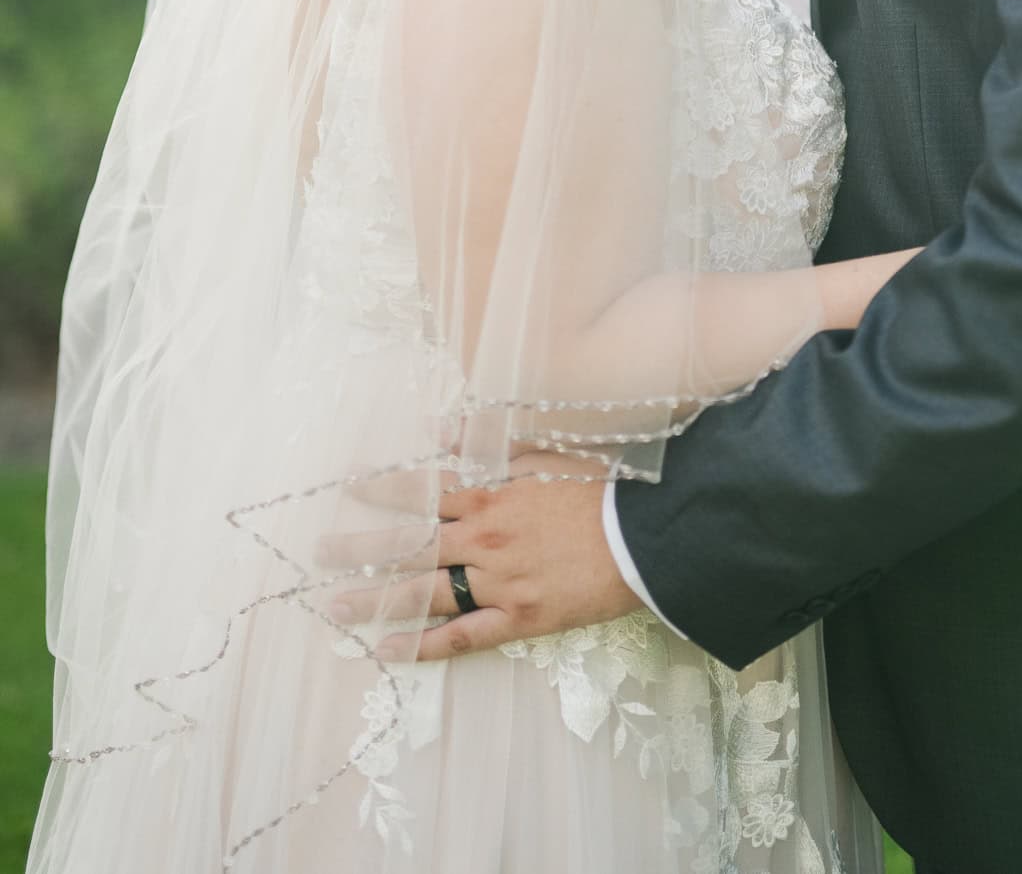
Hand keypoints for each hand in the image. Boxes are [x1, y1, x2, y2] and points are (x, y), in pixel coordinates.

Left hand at [321, 458, 640, 662]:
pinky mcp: (519, 620)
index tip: (348, 486)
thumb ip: (494, 441)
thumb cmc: (601, 490)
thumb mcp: (548, 452)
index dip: (383, 489)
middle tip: (320, 554)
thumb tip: (442, 430)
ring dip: (376, 599)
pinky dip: (424, 645)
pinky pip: (462, 637)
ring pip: (425, 593)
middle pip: (410, 545)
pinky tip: (389, 649)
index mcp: (492, 498)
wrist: (644, 539)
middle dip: (361, 548)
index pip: (424, 492)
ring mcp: (498, 585)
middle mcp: (484, 542)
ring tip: (336, 607)